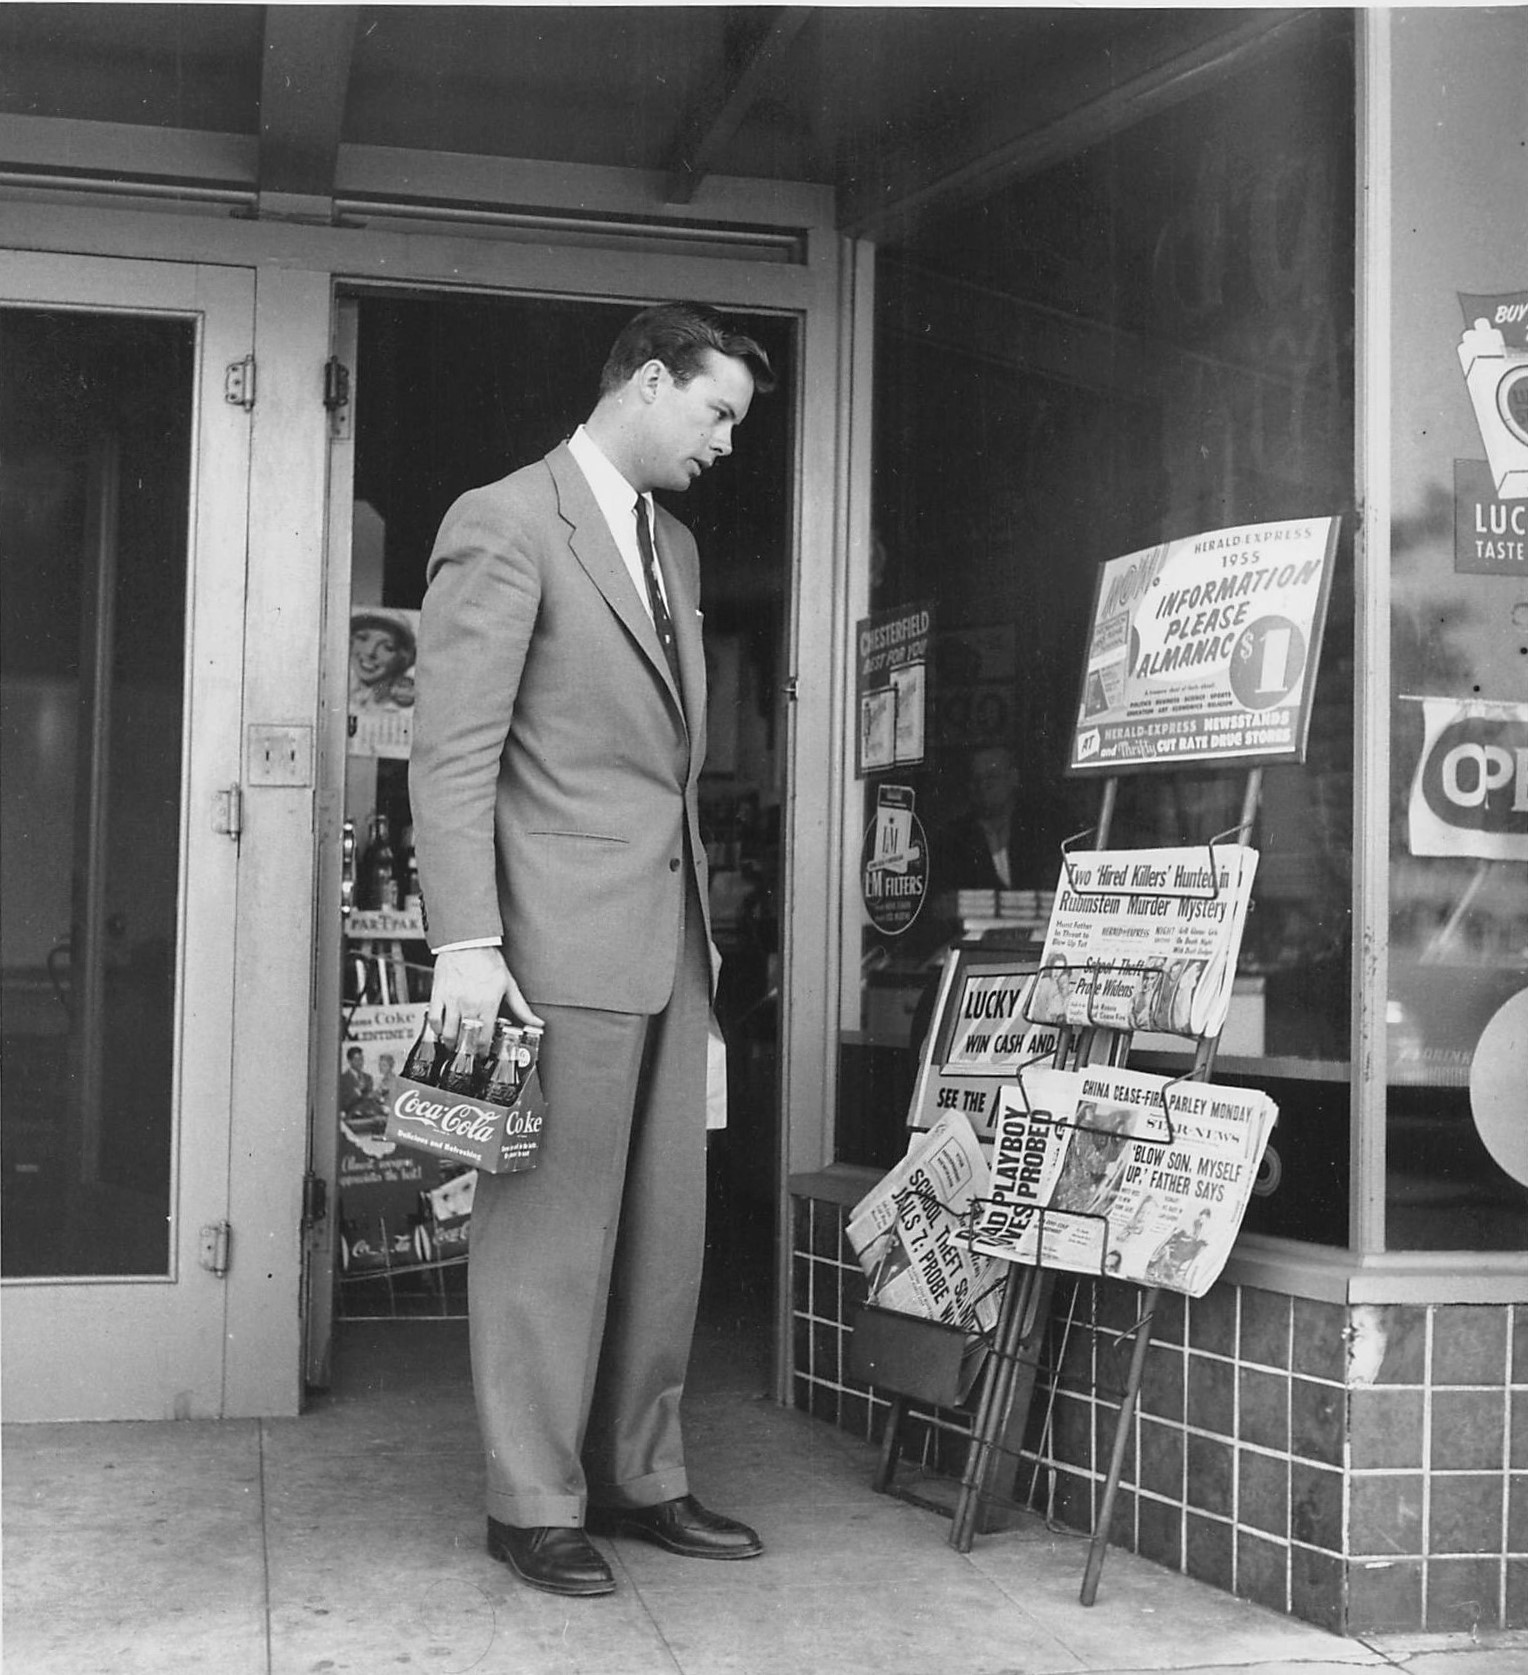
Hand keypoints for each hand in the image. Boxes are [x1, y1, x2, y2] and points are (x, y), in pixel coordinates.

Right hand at [428, 946, 544, 1043]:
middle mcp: (469, 1005)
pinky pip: (433, 1018)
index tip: (482, 1054)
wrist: (467, 941)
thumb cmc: (489, 960)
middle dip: (466, 1050)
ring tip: (454, 1045)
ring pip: (448, 1032)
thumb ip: (521, 1007)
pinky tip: (440, 1031)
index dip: (483, 1050)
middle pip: (465, 1038)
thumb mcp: (509, 983)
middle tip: (467, 1053)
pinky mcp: (438, 994)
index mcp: (488, 1004)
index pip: (484, 1037)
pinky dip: (436, 1029)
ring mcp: (452, 1000)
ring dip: (451, 1043)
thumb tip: (537, 1023)